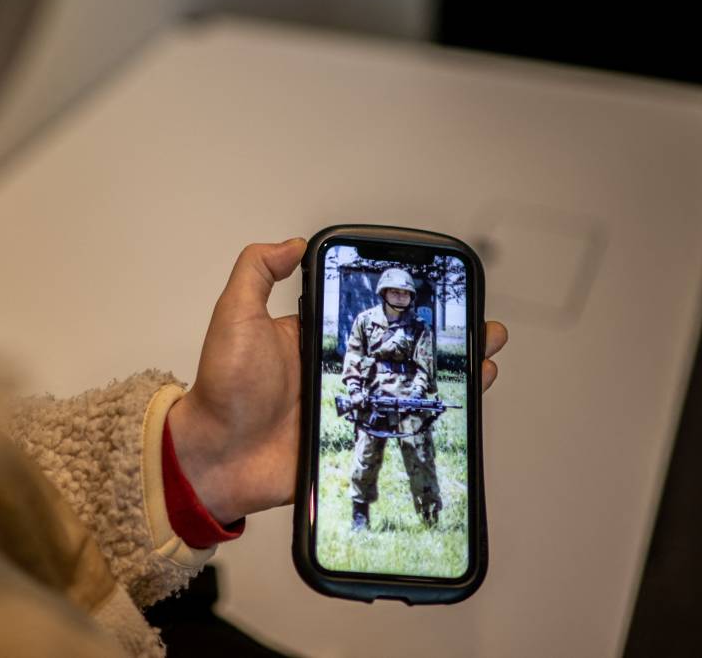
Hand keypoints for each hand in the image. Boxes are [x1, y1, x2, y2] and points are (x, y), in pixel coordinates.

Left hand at [168, 240, 508, 523]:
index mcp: (313, 339)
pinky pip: (400, 426)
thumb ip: (257, 273)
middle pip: (401, 351)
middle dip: (444, 337)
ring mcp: (348, 407)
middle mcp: (335, 371)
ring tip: (485, 358)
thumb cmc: (221, 388)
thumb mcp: (235, 316)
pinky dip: (433, 415)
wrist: (216, 458)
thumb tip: (290, 242)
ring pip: (410, 387)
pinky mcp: (352, 440)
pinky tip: (464, 403)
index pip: (370, 316)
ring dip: (451, 373)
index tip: (438, 293)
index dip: (406, 306)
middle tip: (480, 327)